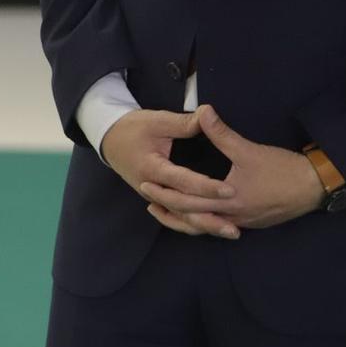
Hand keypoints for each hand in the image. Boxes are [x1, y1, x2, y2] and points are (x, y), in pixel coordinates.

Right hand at [98, 108, 238, 239]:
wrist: (109, 139)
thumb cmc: (133, 128)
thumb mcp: (156, 120)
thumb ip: (183, 123)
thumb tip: (208, 114)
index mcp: (151, 167)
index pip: (183, 181)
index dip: (206, 187)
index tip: (229, 190)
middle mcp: (151, 188)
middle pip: (183, 208)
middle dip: (210, 217)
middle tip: (235, 226)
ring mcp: (153, 197)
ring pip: (181, 218)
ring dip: (206, 226)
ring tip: (231, 232)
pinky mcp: (157, 199)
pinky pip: (176, 217)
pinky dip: (194, 225)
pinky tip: (213, 229)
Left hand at [137, 105, 324, 232]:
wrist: (315, 187)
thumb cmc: (282, 169)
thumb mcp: (248, 149)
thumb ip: (221, 133)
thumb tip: (202, 111)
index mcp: (228, 200)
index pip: (189, 199)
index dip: (166, 192)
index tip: (146, 184)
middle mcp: (233, 216)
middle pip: (194, 217)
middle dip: (170, 208)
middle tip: (148, 198)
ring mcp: (243, 222)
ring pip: (207, 225)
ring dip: (185, 218)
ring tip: (166, 209)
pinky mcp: (251, 221)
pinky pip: (221, 225)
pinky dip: (205, 221)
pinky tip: (200, 213)